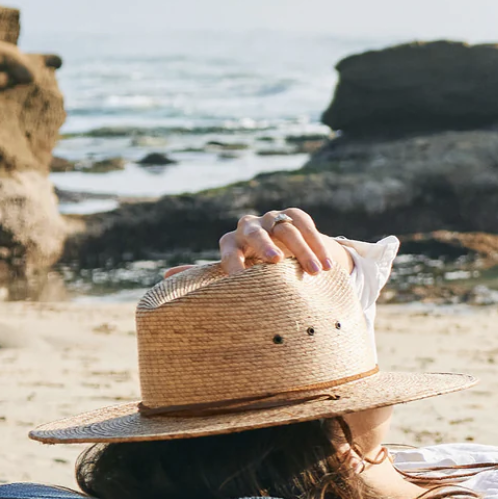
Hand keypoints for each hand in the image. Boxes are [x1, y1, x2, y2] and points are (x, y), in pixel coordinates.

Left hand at [212, 209, 355, 276]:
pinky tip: (328, 265)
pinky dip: (316, 244)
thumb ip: (214, 279)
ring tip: (317, 272)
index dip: (234, 265)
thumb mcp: (237, 278)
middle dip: (264, 245)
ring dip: (303, 251)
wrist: (282, 255)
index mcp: (231, 243)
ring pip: (286, 230)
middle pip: (254, 232)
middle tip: (276, 261)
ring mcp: (272, 219)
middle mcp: (248, 228)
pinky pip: (304, 224)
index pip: (228, 251)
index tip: (243, 282)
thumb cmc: (255, 274)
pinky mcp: (294, 215)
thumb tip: (169, 279)